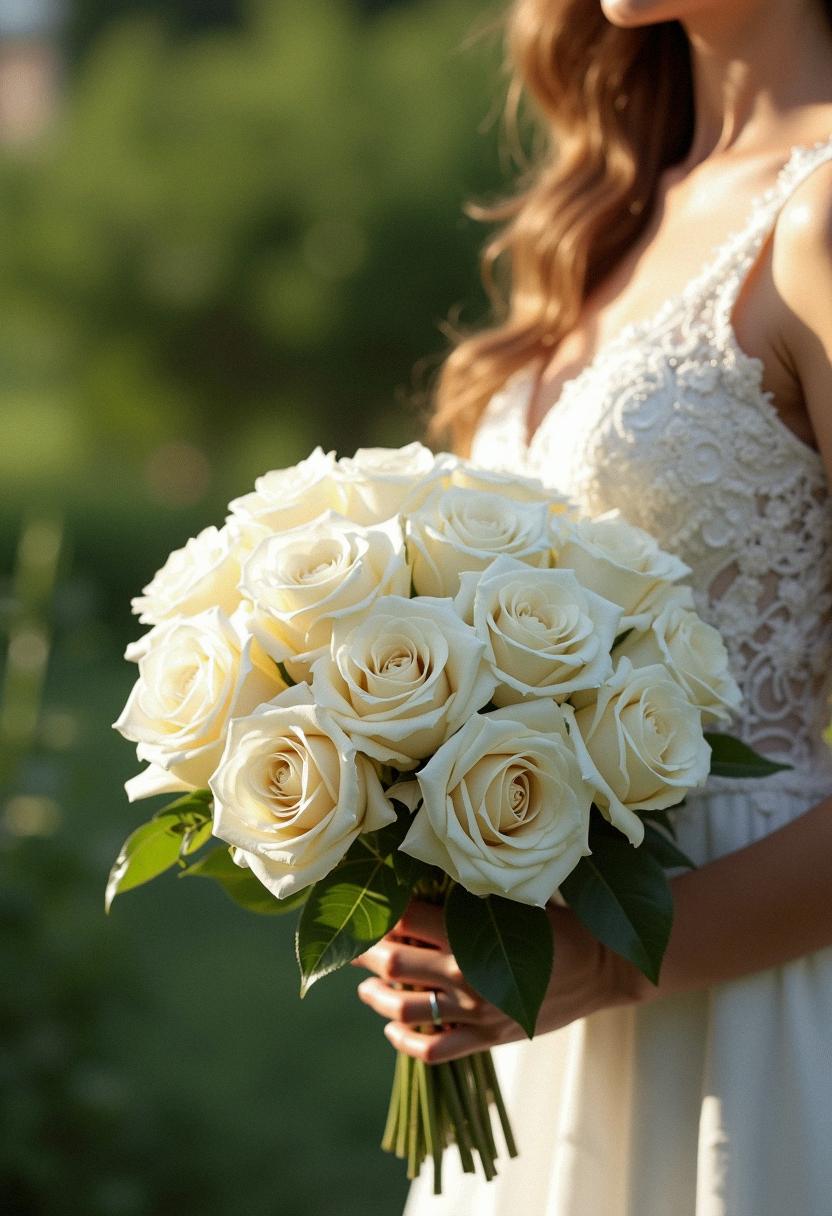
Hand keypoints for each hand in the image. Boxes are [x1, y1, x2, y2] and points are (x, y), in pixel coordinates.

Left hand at [353, 898, 639, 1062]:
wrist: (603, 967)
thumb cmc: (560, 923)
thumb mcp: (517, 901)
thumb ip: (473, 899)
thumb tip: (426, 880)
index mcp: (474, 938)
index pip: (409, 923)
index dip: (382, 914)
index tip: (368, 905)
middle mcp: (468, 978)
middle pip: (397, 965)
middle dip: (367, 954)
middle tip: (354, 945)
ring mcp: (477, 1013)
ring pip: (407, 1010)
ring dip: (377, 998)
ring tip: (366, 988)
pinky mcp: (488, 1038)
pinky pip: (435, 1050)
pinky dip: (406, 1042)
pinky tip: (394, 1029)